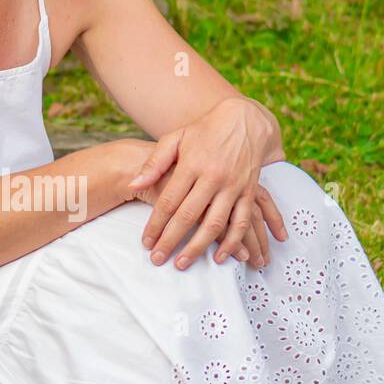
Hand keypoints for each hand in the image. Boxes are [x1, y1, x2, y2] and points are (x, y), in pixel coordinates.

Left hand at [126, 97, 287, 269]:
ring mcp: (233, 186)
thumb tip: (134, 185)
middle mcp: (213, 177)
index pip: (169, 201)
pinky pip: (242, 222)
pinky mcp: (249, 191)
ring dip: (198, 247)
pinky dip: (233, 242)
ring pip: (215, 224)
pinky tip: (221, 258)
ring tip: (182, 263)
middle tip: (157, 259)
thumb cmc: (204, 131)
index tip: (146, 242)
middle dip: (171, 241)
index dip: (156, 224)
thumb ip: (154, 163)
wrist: (245, 120)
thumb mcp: (176, 138)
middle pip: (188, 216)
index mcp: (192, 164)